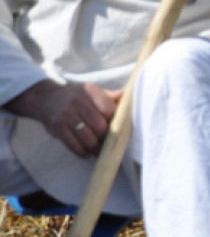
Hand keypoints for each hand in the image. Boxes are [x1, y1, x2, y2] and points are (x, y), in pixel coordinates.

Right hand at [7, 80, 121, 158]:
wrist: (46, 99)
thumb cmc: (76, 96)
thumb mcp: (92, 91)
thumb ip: (110, 96)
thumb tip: (130, 94)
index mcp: (90, 91)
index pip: (108, 110)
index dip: (115, 121)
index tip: (118, 128)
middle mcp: (78, 102)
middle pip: (99, 125)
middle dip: (106, 137)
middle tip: (110, 143)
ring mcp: (66, 116)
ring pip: (87, 137)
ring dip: (96, 148)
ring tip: (100, 150)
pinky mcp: (57, 129)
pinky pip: (73, 145)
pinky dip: (83, 152)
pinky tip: (88, 153)